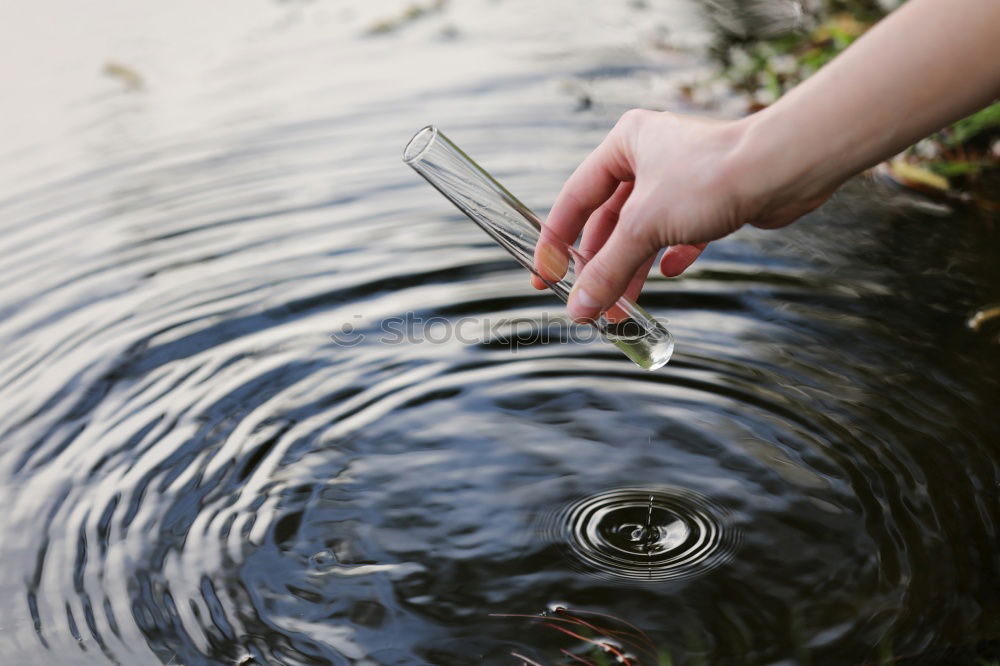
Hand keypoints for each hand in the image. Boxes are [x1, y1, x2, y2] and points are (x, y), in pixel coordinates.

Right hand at [532, 108, 829, 321]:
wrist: (782, 170)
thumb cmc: (711, 178)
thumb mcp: (644, 227)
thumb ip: (606, 269)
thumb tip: (578, 308)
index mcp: (624, 144)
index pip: (574, 199)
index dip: (555, 242)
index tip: (544, 276)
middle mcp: (649, 156)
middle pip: (609, 220)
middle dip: (600, 265)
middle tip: (587, 303)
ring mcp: (681, 177)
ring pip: (644, 231)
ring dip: (631, 269)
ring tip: (622, 309)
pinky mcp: (711, 197)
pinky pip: (679, 232)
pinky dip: (670, 254)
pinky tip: (669, 273)